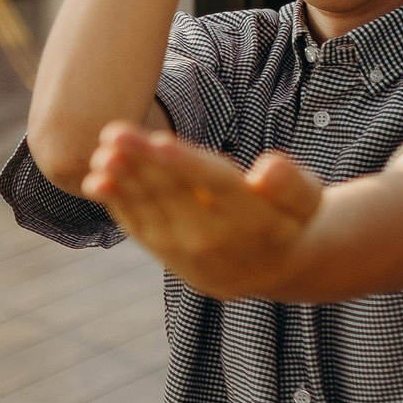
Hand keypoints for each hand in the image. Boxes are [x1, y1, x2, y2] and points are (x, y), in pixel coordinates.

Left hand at [81, 122, 321, 298]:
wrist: (268, 269)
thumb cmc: (286, 219)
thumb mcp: (306, 200)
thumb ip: (290, 184)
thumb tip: (269, 170)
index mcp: (253, 218)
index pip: (216, 186)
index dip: (187, 164)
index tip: (160, 141)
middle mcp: (215, 238)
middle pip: (175, 193)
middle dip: (142, 163)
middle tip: (115, 133)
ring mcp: (184, 249)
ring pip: (150, 208)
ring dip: (123, 180)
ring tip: (103, 151)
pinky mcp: (163, 252)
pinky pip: (136, 225)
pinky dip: (115, 202)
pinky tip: (96, 178)